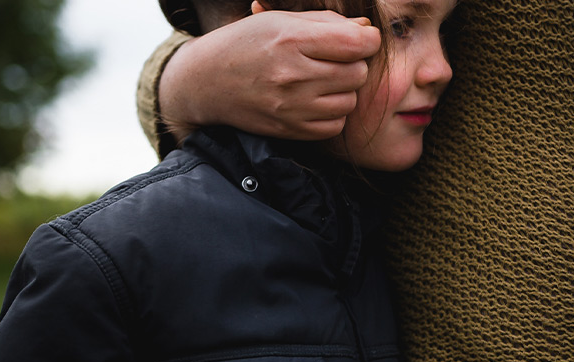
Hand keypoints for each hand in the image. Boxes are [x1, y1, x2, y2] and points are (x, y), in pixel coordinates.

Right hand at [158, 8, 380, 142]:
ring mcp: (291, 108)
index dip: (368, 40)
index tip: (360, 40)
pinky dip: (332, 114)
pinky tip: (315, 100)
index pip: (357, 44)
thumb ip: (327, 23)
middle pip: (357, 73)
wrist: (205, 81)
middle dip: (353, 64)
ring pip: (349, 101)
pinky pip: (334, 126)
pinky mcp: (289, 130)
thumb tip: (367, 31)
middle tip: (333, 60)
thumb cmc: (246, 43)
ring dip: (343, 91)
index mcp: (292, 40)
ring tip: (322, 80)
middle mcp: (292, 76)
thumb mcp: (281, 20)